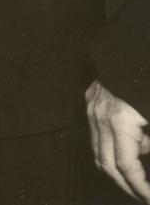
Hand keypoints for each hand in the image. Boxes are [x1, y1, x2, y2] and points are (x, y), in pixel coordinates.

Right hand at [87, 79, 149, 200]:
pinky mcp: (90, 97)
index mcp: (119, 121)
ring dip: (116, 168)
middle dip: (125, 185)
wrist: (132, 45)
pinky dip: (110, 146)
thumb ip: (149, 139)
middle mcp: (99, 116)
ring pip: (97, 150)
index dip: (140, 188)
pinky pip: (96, 131)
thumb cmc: (145, 80)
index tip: (149, 198)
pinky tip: (128, 146)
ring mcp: (92, 106)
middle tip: (142, 195)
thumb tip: (145, 149)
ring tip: (137, 176)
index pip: (126, 166)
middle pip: (106, 164)